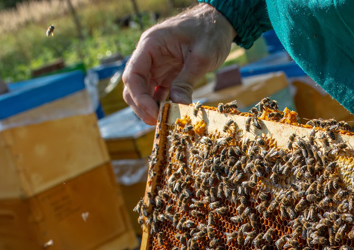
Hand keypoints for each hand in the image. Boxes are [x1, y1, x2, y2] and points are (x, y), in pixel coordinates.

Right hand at [123, 4, 235, 124]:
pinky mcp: (166, 74)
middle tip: (158, 123)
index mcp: (151, 45)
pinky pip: (157, 92)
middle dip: (142, 106)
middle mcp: (148, 56)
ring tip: (164, 122)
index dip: (139, 97)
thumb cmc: (210, 31)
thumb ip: (186, 81)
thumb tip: (178, 107)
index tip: (153, 113)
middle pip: (134, 86)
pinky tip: (169, 115)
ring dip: (150, 108)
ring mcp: (156, 65)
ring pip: (143, 91)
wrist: (220, 21)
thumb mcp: (201, 56)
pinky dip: (161, 104)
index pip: (133, 75)